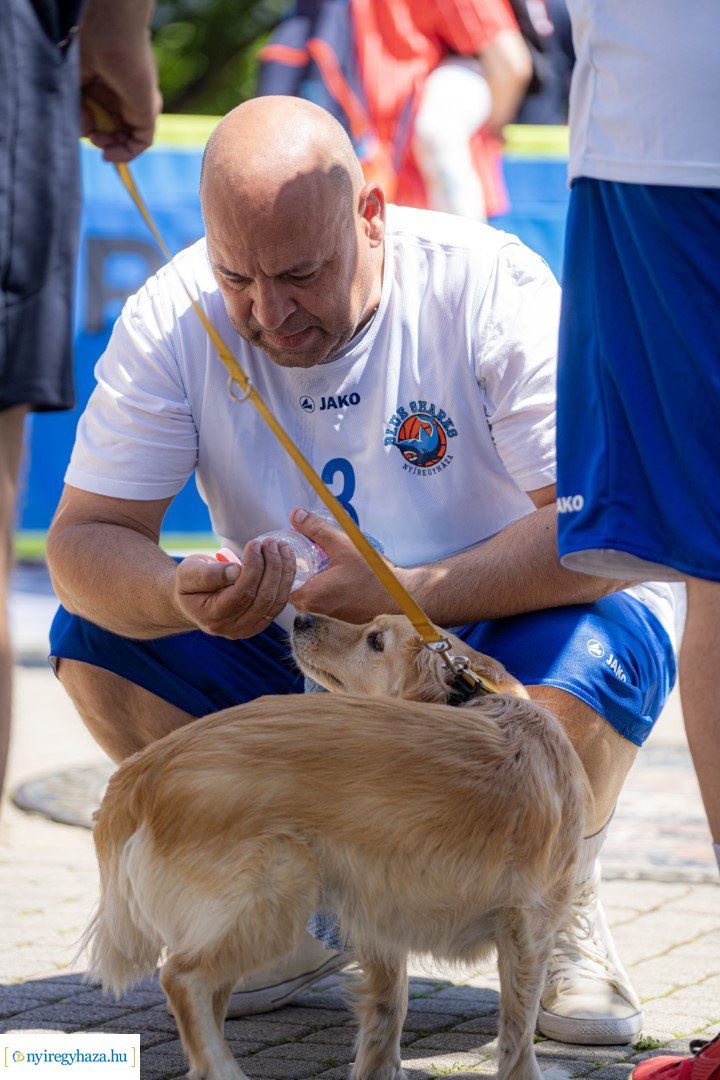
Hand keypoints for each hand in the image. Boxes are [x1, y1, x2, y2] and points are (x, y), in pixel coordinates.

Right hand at [79, 0, 160, 161]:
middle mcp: (124, 93)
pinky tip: (109, 155)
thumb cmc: (90, 44)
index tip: (78, 124)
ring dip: (111, 146)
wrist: (109, 29)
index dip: (89, 127)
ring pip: (128, 135)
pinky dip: (127, 152)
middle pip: (116, 127)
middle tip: (88, 133)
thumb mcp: (76, 82)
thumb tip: (85, 132)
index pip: (102, 114)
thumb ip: (78, 108)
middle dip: (101, 138)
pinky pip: (143, 140)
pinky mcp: (148, 109)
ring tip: (98, 141)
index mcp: (107, 82)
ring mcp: (138, 101)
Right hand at [173, 539, 296, 638]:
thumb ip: (208, 574)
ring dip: (284, 572)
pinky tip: (287, 559)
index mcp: (213, 617)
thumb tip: (236, 570)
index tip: (255, 544)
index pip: (242, 594)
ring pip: (276, 602)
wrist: (193, 600)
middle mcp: (233, 629)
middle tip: (272, 542)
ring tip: (282, 547)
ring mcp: (249, 629)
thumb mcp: (188, 573)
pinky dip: (287, 580)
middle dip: (272, 567)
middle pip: (263, 598)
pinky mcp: (261, 622)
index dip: (253, 568)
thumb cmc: (189, 583)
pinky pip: (279, 603)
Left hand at [289, 508, 400, 621]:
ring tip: (316, 559)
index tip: (289, 548)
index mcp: (309, 595)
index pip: (281, 580)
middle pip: (291, 587)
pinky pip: (319, 601)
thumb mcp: (342, 545)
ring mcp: (324, 616)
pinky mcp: (336, 618)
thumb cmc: (372, 574)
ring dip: (308, 578)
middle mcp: (313, 610)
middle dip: (295, 569)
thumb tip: (295, 515)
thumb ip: (316, 529)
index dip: (282, 563)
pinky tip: (330, 573)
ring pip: (306, 594)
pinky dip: (320, 588)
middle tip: (302, 550)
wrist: (398, 597)